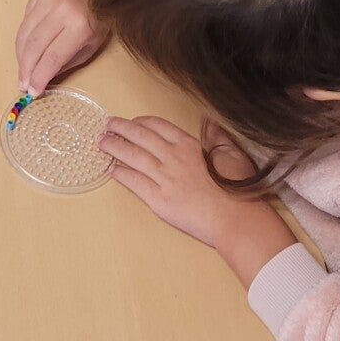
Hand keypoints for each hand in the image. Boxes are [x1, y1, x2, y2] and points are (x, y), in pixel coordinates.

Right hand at [14, 0, 108, 94]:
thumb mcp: (88, 47)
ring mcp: (46, 2)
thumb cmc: (95, 22)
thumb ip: (64, 64)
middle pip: (35, 47)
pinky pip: (23, 26)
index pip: (53, 57)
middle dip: (26, 70)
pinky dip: (22, 43)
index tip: (33, 92)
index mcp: (80, 26)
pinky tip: (26, 54)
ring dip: (21, 58)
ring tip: (23, 73)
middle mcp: (61, 11)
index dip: (40, 76)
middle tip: (23, 85)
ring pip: (25, 36)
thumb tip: (41, 81)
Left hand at [101, 115, 297, 285]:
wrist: (235, 220)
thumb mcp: (232, 155)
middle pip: (139, 137)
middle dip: (120, 128)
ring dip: (113, 147)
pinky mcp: (158, 199)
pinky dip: (121, 174)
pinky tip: (112, 170)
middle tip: (106, 125)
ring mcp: (164, 178)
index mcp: (189, 145)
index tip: (131, 121)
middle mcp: (173, 157)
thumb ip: (218, 137)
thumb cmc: (238, 190)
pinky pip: (134, 182)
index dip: (140, 122)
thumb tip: (209, 122)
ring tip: (101, 142)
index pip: (158, 126)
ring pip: (132, 156)